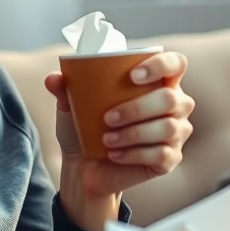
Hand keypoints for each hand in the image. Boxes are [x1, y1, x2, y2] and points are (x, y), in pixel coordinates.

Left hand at [46, 50, 195, 230]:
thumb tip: (53, 78)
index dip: (161, 65)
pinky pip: (161, 154)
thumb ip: (64, 89)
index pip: (175, 63)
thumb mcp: (70, 107)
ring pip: (167, 127)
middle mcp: (175, 105)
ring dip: (134, 133)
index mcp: (157, 82)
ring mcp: (176, 132)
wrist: (83, 167)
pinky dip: (134, 154)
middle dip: (138, 108)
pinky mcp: (170, 158)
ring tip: (106, 140)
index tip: (133, 76)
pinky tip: (115, 155)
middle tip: (107, 118)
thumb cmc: (84, 128)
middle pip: (171, 98)